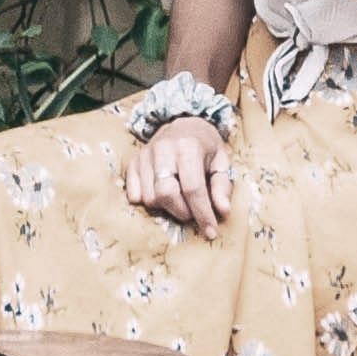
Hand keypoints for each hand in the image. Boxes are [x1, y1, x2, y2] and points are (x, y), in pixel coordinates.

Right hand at [123, 111, 235, 231]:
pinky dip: (147, 201)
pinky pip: (134, 195)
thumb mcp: (222, 160)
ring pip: (149, 198)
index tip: (211, 232)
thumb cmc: (205, 145)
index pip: (193, 188)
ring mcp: (145, 155)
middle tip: (193, 211)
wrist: (183, 123)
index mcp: (189, 146)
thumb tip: (222, 211)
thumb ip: (223, 185)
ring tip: (178, 197)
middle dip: (182, 212)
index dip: (202, 214)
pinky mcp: (133, 162)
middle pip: (166, 195)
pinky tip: (160, 193)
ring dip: (166, 207)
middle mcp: (163, 149)